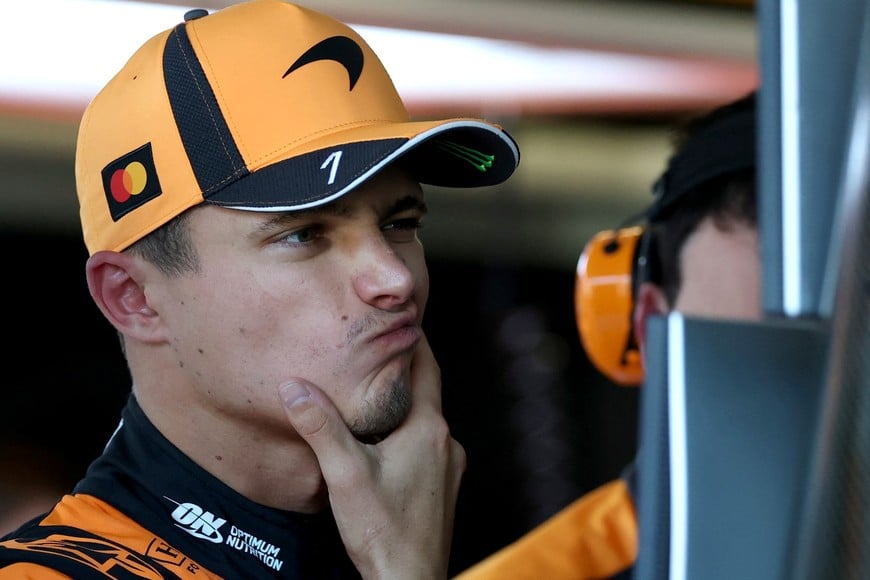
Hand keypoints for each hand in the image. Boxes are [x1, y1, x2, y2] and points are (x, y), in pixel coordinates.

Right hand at [279, 336, 465, 579]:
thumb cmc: (383, 531)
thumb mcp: (345, 474)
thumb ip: (321, 427)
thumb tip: (295, 386)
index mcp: (428, 428)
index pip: (426, 366)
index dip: (412, 339)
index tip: (396, 318)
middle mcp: (446, 442)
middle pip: (427, 391)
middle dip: (402, 370)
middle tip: (375, 351)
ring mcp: (448, 466)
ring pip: (426, 420)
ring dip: (404, 404)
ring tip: (373, 394)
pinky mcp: (442, 487)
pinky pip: (427, 446)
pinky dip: (408, 433)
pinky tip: (383, 444)